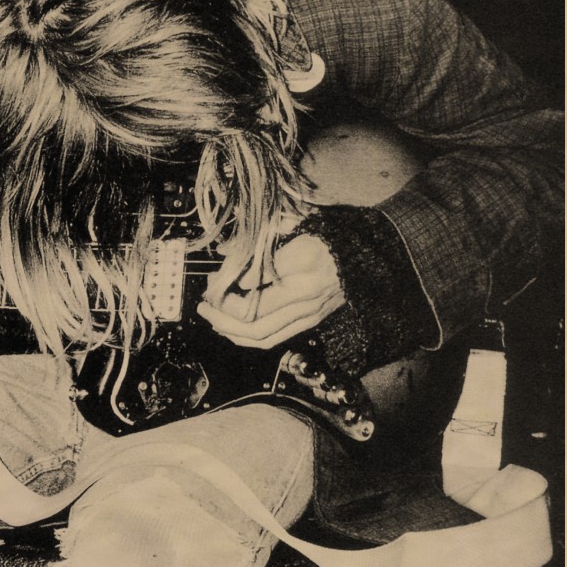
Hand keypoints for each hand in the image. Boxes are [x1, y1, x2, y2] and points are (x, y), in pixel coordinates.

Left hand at [196, 234, 343, 348]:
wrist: (363, 257)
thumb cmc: (326, 237)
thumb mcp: (294, 226)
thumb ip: (259, 241)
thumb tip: (225, 252)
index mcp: (302, 263)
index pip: (253, 285)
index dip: (226, 286)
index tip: (214, 278)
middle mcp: (305, 294)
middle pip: (252, 319)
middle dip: (220, 315)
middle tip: (203, 304)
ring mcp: (308, 313)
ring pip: (260, 335)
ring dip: (229, 330)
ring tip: (211, 317)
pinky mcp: (309, 323)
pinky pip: (272, 339)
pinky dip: (246, 338)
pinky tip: (230, 329)